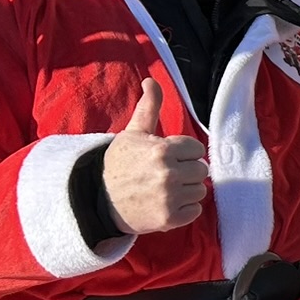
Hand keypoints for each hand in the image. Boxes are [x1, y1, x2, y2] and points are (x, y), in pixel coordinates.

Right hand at [102, 79, 207, 235]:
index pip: (196, 148)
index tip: (166, 156)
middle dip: (186, 170)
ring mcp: (169, 198)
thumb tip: (151, 81)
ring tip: (164, 188)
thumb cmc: (120, 163)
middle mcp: (168, 174)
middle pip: (201, 169)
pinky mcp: (170, 219)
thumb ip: (149, 106)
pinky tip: (166, 203)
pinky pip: (195, 211)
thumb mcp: (133, 132)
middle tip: (165, 173)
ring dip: (186, 190)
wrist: (98, 199)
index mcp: (162, 150)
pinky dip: (184, 209)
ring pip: (200, 190)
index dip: (183, 152)